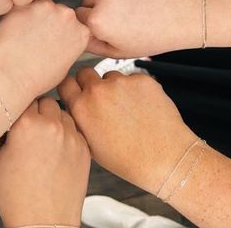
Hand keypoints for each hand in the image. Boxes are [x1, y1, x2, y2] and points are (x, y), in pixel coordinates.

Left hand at [0, 0, 89, 100]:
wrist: (12, 77)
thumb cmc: (35, 78)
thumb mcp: (65, 66)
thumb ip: (68, 47)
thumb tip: (61, 43)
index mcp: (81, 33)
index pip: (75, 23)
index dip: (61, 29)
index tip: (54, 35)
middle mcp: (67, 17)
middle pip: (58, 11)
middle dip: (49, 20)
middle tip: (36, 37)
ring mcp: (46, 8)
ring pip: (40, 6)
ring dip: (34, 16)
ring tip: (24, 36)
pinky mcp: (25, 5)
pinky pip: (22, 5)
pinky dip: (17, 15)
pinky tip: (14, 32)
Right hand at [0, 97, 89, 227]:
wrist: (43, 222)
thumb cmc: (16, 197)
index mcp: (26, 125)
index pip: (22, 95)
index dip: (16, 105)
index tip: (13, 113)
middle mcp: (52, 126)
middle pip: (44, 99)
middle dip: (34, 111)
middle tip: (26, 129)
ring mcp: (71, 136)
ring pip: (61, 112)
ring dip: (52, 119)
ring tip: (41, 141)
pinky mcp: (84, 147)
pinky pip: (74, 128)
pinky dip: (65, 133)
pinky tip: (54, 150)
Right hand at [59, 69, 195, 194]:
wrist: (165, 158)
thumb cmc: (129, 159)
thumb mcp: (90, 146)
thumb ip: (79, 120)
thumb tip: (75, 106)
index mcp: (82, 108)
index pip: (65, 82)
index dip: (71, 88)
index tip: (75, 91)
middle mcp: (98, 91)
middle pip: (85, 72)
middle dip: (89, 82)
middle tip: (101, 98)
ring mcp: (121, 82)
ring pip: (111, 76)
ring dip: (115, 87)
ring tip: (128, 110)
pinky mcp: (142, 79)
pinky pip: (133, 78)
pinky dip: (136, 89)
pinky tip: (143, 108)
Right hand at [76, 0, 202, 57]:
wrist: (184, 16)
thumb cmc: (154, 37)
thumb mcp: (118, 52)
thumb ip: (90, 44)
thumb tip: (74, 32)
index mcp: (97, 20)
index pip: (78, 16)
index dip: (91, 22)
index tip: (106, 25)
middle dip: (99, 6)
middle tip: (122, 15)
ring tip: (132, 3)